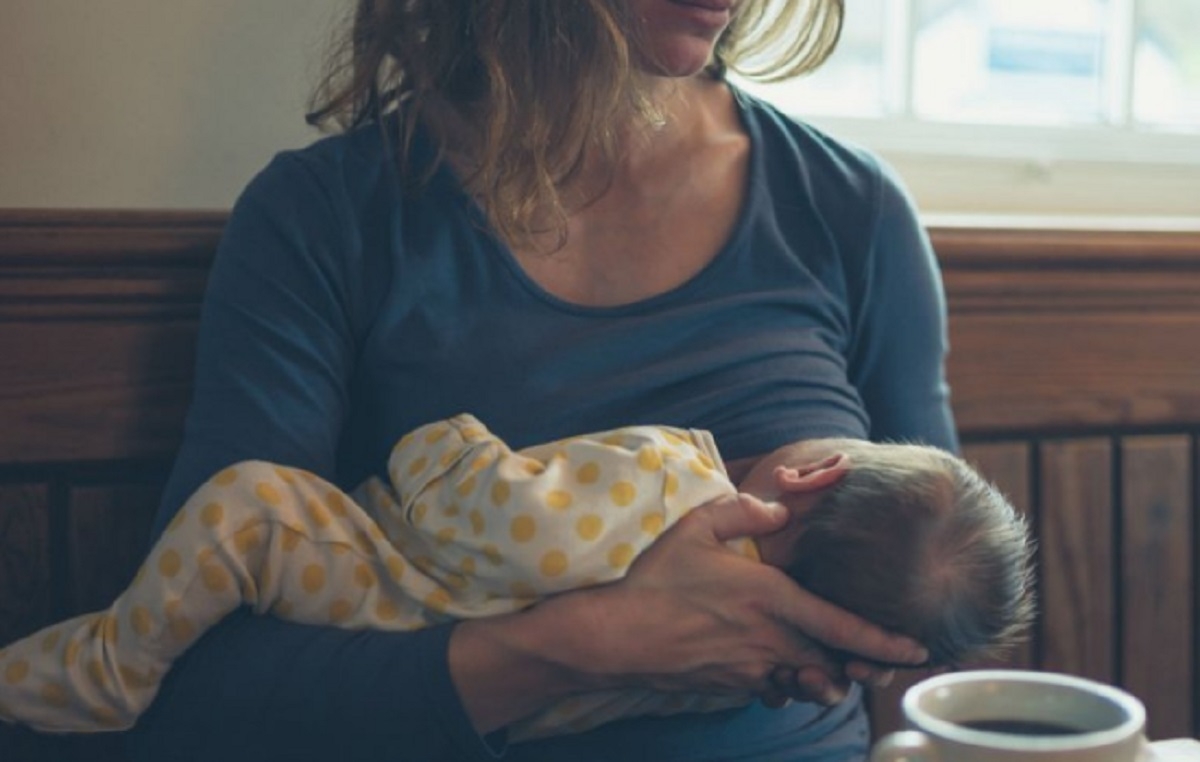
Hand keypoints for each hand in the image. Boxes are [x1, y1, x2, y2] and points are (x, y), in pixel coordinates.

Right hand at [581, 492, 926, 698]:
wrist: (614, 635)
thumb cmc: (655, 578)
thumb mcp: (696, 526)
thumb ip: (744, 511)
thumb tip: (780, 509)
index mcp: (770, 598)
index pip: (842, 626)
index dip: (884, 641)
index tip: (916, 649)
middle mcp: (769, 640)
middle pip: (833, 663)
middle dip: (860, 666)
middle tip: (878, 664)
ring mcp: (750, 668)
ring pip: (806, 682)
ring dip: (822, 677)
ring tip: (831, 669)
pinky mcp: (730, 685)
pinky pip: (772, 689)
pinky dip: (783, 682)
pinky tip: (775, 666)